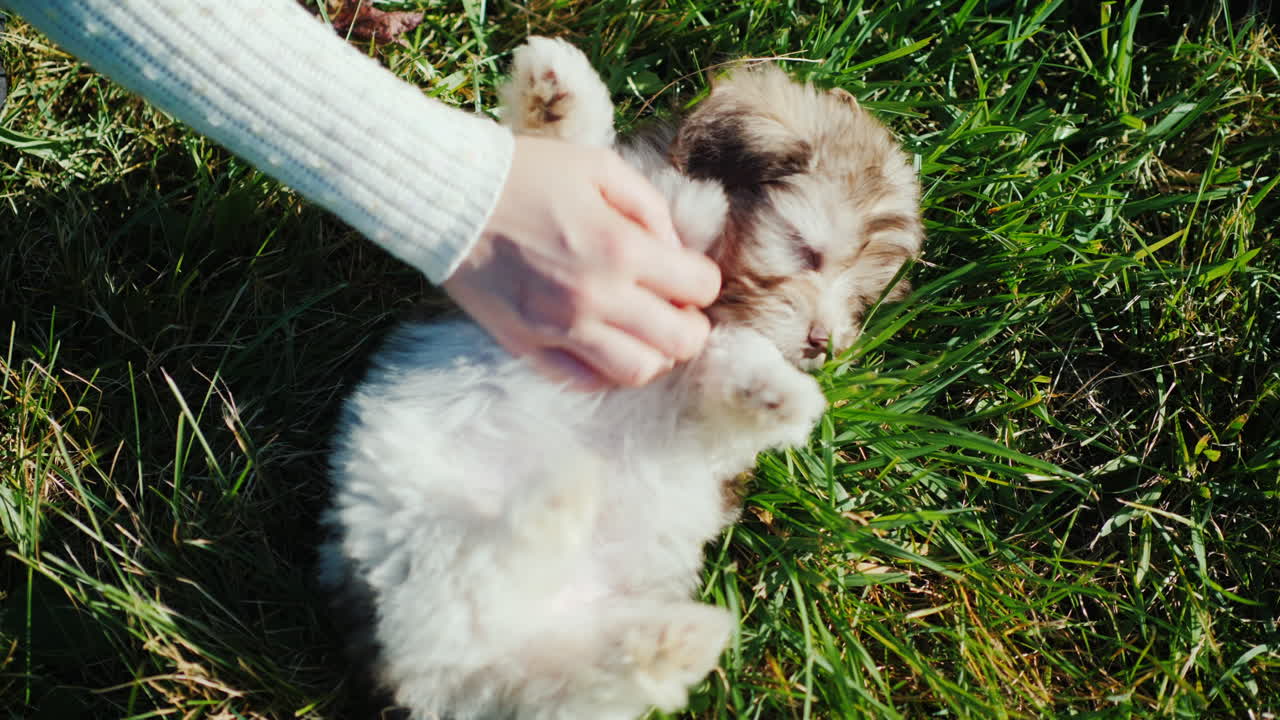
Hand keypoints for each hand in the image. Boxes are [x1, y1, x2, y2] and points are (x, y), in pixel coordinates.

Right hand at [443, 136, 720, 389]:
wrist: (448, 198)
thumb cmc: (527, 174)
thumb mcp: (599, 168)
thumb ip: (650, 208)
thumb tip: (675, 251)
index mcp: (621, 248)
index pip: (700, 287)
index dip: (701, 279)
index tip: (685, 272)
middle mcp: (596, 297)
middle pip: (681, 341)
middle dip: (690, 324)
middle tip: (675, 308)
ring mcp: (561, 329)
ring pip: (639, 372)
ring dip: (653, 354)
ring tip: (642, 330)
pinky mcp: (528, 348)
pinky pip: (584, 382)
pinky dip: (605, 370)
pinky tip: (604, 344)